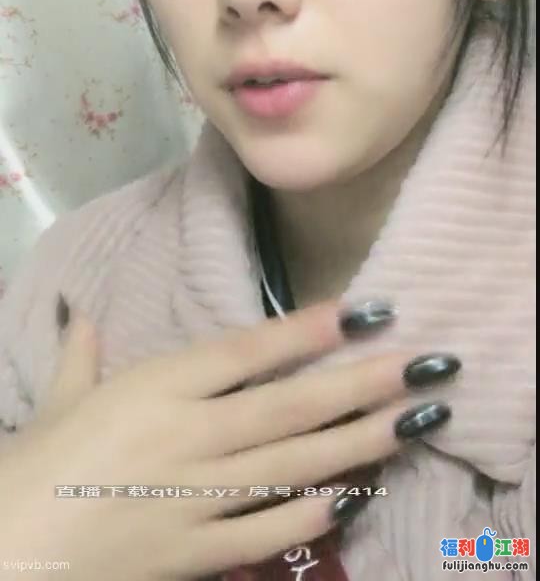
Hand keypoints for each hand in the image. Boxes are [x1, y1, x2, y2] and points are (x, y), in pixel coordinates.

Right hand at [0, 300, 456, 578]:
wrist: (7, 555)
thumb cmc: (36, 466)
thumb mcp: (57, 401)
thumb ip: (81, 352)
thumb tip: (79, 310)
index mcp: (155, 389)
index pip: (245, 353)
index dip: (307, 331)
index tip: (366, 311)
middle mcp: (188, 436)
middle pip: (288, 407)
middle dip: (361, 383)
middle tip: (424, 364)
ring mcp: (198, 497)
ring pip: (292, 463)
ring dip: (359, 441)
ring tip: (415, 419)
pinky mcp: (199, 552)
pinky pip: (267, 531)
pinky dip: (312, 513)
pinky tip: (356, 494)